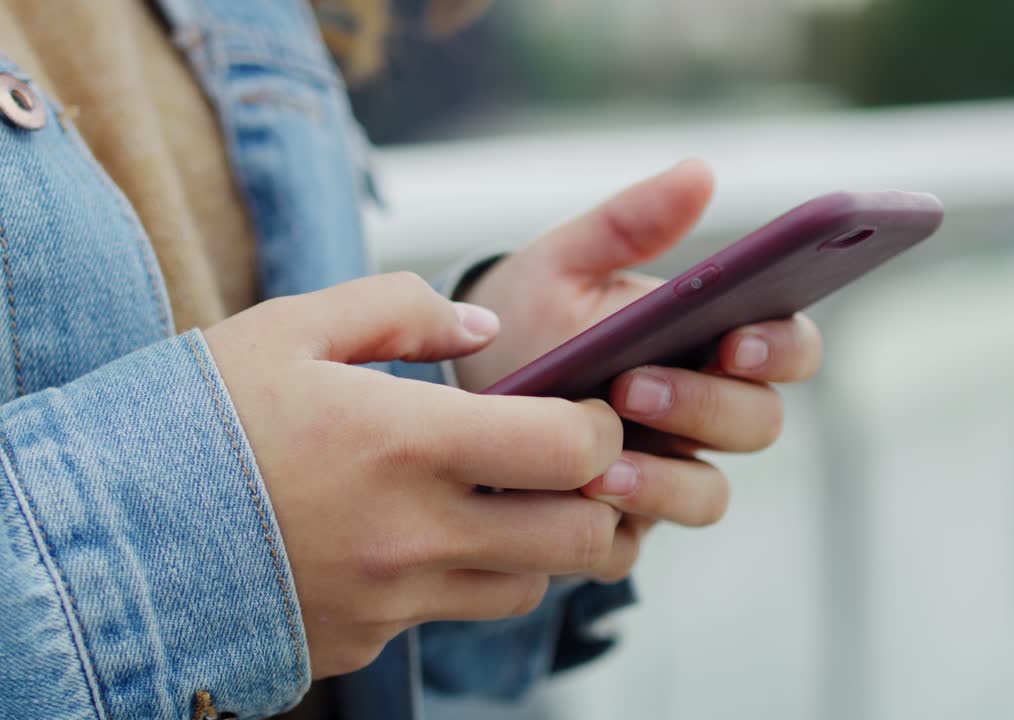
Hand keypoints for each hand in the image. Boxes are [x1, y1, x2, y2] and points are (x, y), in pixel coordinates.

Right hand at [205, 273, 624, 677]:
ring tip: (498, 499)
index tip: (586, 412)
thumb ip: (401, 309)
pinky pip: (452, 615)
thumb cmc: (198, 422)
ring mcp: (392, 598)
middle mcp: (412, 533)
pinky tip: (423, 537)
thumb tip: (481, 325)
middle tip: (569, 465)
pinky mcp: (368, 639)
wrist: (108, 531)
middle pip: (578, 537)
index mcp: (404, 443)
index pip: (569, 450)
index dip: (601, 428)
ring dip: (537, 544)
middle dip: (597, 498)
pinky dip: (465, 579)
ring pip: (529, 587)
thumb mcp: (292, 330)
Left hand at [454, 161, 822, 580]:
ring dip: (665, 478)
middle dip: (705, 407)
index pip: (788, 345)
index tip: (738, 337)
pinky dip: (619, 521)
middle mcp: (703, 409)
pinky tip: (578, 497)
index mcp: (709, 341)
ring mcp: (670, 469)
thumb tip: (700, 172)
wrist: (460, 387)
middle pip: (759, 423)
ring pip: (711, 492)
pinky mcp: (627, 522)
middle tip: (635, 387)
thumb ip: (629, 223)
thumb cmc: (529, 316)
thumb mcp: (566, 262)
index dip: (781, 347)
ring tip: (600, 462)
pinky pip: (645, 538)